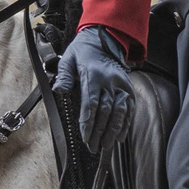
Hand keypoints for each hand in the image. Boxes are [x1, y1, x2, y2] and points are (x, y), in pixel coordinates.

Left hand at [52, 25, 133, 160]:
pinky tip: (119, 138)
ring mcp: (122, 86)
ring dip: (113, 131)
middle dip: (99, 132)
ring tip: (106, 147)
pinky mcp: (129, 89)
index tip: (86, 137)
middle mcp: (110, 81)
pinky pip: (129, 110)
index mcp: (94, 75)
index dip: (89, 122)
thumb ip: (64, 75)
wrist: (102, 41)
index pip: (92, 103)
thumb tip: (59, 89)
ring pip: (120, 112)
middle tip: (93, 147)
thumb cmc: (82, 53)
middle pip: (106, 111)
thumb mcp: (68, 60)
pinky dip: (125, 125)